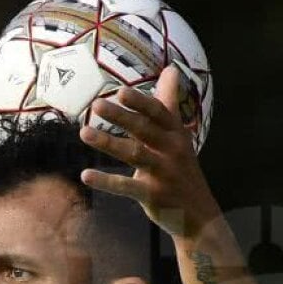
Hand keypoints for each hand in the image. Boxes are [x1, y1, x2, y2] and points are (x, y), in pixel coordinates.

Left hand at [79, 65, 219, 237]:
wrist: (198, 214)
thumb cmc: (181, 169)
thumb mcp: (178, 135)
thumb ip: (168, 104)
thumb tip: (171, 69)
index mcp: (177, 134)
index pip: (158, 113)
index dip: (140, 102)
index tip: (120, 91)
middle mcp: (173, 150)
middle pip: (144, 130)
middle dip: (121, 116)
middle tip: (96, 105)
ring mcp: (164, 173)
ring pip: (134, 155)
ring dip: (108, 143)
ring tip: (84, 133)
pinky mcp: (154, 195)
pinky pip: (126, 187)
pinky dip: (106, 181)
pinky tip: (85, 175)